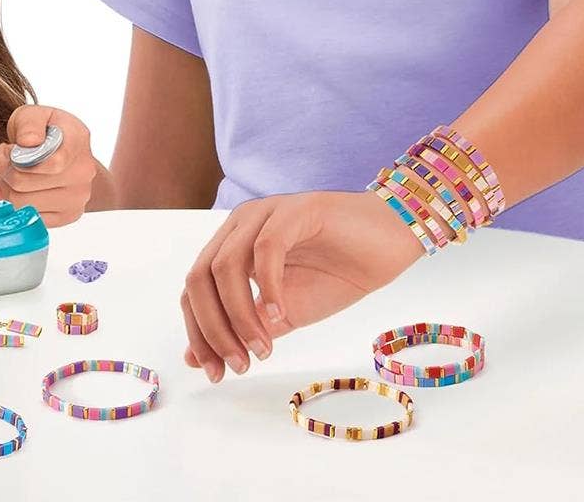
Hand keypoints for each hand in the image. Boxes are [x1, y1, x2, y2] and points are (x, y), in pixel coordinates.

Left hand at [0, 105, 96, 226]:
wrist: (65, 152)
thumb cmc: (46, 132)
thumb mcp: (33, 114)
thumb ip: (29, 123)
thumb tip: (28, 142)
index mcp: (78, 140)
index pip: (51, 163)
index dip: (18, 158)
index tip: (11, 149)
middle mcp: (83, 172)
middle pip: (25, 184)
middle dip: (5, 170)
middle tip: (7, 159)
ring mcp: (78, 197)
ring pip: (22, 203)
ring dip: (8, 188)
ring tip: (14, 172)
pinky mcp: (68, 215)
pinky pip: (30, 217)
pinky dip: (18, 204)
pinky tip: (23, 189)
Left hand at [180, 190, 423, 381]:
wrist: (390, 241)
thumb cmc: (337, 273)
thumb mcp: (287, 312)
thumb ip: (247, 327)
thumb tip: (198, 358)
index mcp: (231, 246)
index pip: (194, 289)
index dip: (198, 332)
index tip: (214, 373)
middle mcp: (239, 226)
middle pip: (199, 277)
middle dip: (211, 328)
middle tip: (238, 366)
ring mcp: (264, 215)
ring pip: (225, 265)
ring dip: (239, 316)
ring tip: (262, 350)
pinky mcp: (295, 211)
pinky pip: (266, 249)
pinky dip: (268, 287)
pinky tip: (282, 317)